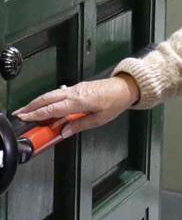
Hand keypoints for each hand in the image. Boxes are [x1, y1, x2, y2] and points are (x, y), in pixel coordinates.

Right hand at [12, 74, 140, 137]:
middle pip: (47, 98)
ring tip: (28, 110)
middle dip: (31, 106)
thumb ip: (80, 125)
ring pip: (51, 94)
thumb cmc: (115, 102)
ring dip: (37, 102)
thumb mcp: (99, 119)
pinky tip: (44, 104)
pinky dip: (47, 99)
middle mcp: (74, 93)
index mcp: (79, 101)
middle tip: (20, 113)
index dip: (37, 114)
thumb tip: (65, 132)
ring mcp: (75, 89)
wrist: (124, 88)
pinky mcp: (77, 88)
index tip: (26, 118)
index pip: (53, 108)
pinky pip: (58, 93)